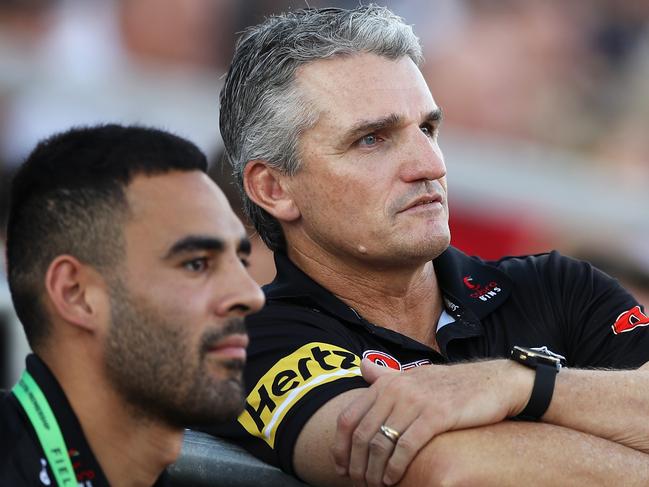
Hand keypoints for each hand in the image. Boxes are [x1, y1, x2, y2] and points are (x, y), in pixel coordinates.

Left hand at [331, 358, 532, 486]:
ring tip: (375, 485)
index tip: (341, 466)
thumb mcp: (415, 375)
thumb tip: (362, 366)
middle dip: (355, 464)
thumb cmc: (450, 385)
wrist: (491, 382)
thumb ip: (386, 375)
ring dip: (373, 471)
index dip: (340, 446)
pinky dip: (395, 468)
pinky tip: (393, 480)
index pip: (348, 417)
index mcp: (387, 383)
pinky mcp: (436, 416)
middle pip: (361, 434)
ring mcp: (416, 402)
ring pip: (381, 443)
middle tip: (357, 482)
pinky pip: (406, 447)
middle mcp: (396, 389)